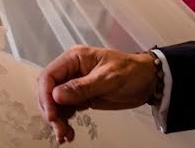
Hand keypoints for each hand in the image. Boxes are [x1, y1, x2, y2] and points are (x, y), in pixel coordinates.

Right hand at [36, 45, 156, 142]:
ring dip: (57, 119)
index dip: (45, 95)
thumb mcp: (108, 79)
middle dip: (50, 110)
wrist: (148, 81)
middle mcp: (70, 71)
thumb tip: (56, 96)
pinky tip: (68, 132)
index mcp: (74, 59)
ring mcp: (74, 85)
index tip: (51, 114)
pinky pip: (66, 110)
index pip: (49, 76)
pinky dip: (65, 121)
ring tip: (64, 134)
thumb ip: (82, 87)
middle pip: (48, 91)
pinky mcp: (81, 97)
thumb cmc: (131, 72)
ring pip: (55, 103)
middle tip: (58, 128)